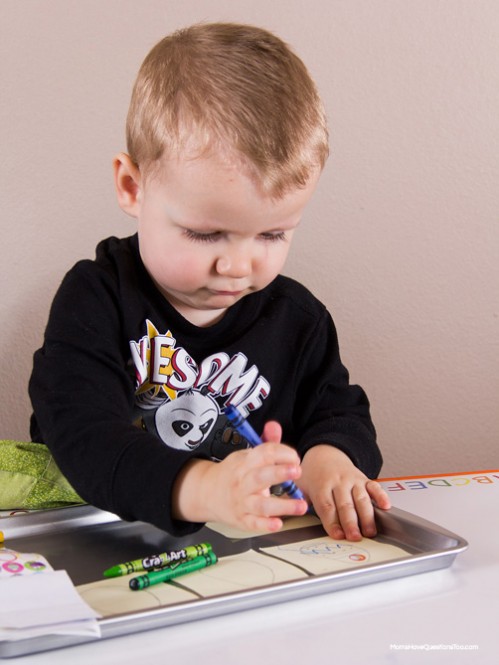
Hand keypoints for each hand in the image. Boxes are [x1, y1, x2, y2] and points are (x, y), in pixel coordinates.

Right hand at [172, 421, 307, 532]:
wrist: (207, 493)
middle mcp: (242, 483)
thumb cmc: (234, 473)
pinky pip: (254, 524)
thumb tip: (274, 425)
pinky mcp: (243, 520)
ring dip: (283, 505)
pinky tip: (278, 523)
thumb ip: (266, 443)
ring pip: (261, 505)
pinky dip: (266, 525)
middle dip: (279, 473)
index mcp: (244, 463)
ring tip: (301, 505)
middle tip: (297, 471)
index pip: (263, 453)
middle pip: (260, 477)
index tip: (295, 457)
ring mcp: (242, 502)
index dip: (282, 452)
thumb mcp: (246, 455)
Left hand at [300, 444, 390, 540]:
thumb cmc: (313, 474)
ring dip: (367, 516)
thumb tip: (288, 514)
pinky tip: (386, 506)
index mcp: (321, 485)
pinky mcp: (364, 479)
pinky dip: (381, 496)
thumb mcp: (300, 485)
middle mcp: (338, 482)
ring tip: (370, 531)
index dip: (332, 522)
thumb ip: (297, 500)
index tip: (337, 535)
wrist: (325, 453)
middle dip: (351, 522)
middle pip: (345, 504)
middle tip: (355, 537)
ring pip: (361, 498)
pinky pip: (375, 486)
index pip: (327, 506)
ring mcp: (353, 480)